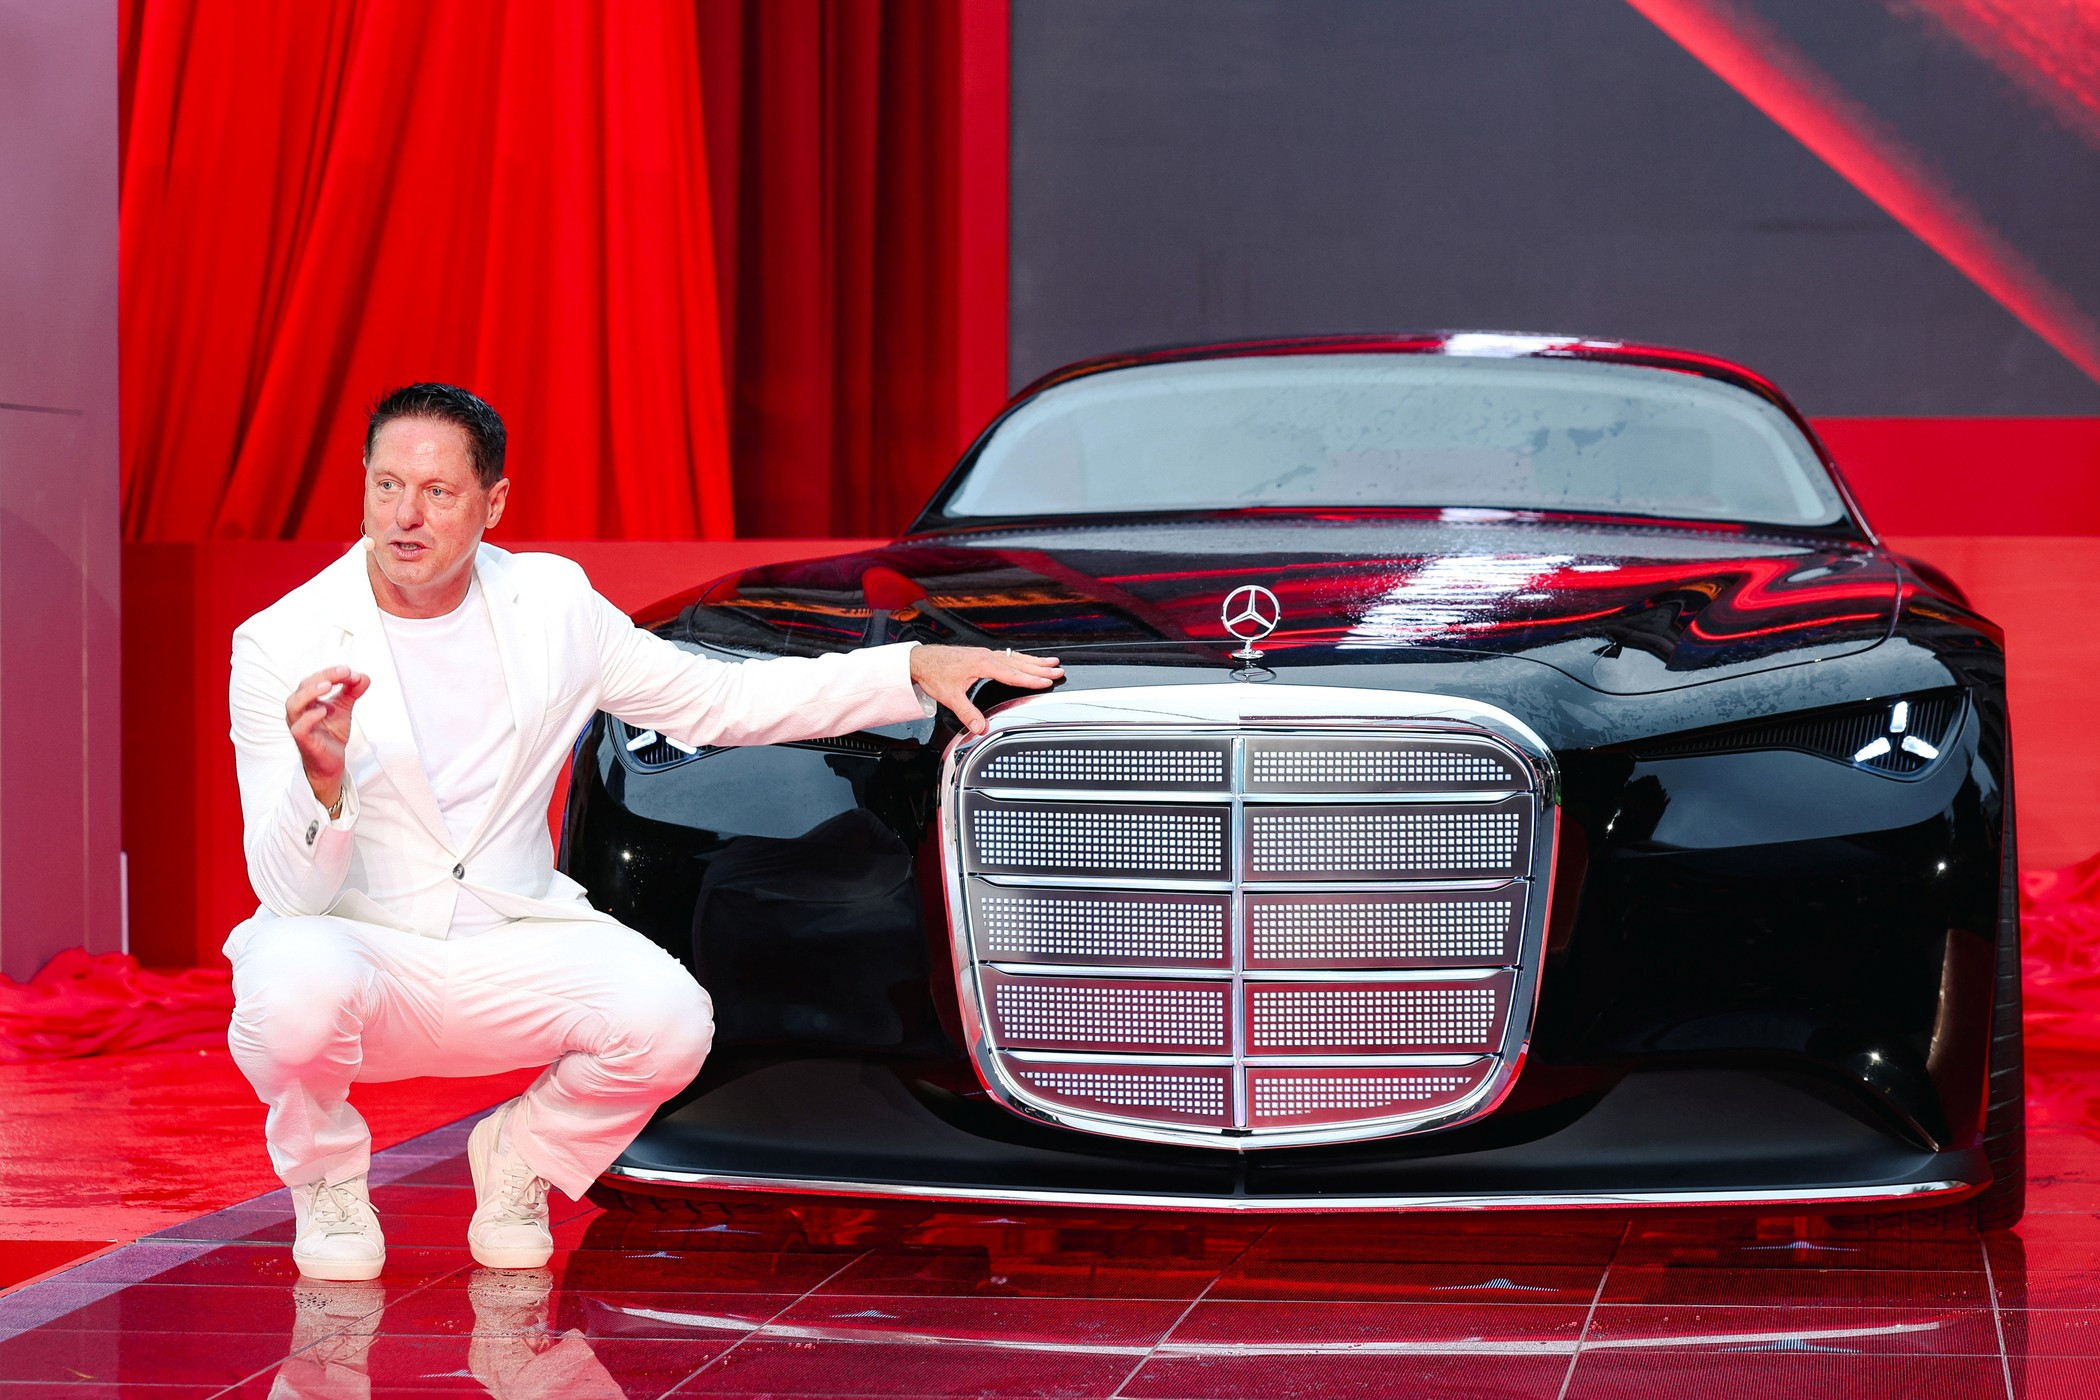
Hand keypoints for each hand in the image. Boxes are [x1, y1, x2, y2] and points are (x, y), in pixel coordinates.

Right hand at [286, 665, 370, 807]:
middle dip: (324, 677)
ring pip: (294, 704)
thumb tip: (363, 676)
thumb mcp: (344, 708)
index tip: (351, 672)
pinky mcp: (301, 739)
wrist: (331, 761)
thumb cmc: (331, 732)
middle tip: (344, 672)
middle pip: (304, 687)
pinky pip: (299, 727)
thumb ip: (352, 691)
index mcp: (307, 699)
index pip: (315, 680)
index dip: (332, 673)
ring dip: (310, 693)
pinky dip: (309, 717)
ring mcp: (298, 723)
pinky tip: (324, 710)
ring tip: (328, 686)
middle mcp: (299, 709)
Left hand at [909, 645, 1062, 735]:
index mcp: (982, 663)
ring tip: (1053, 662)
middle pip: (1019, 663)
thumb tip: (979, 727)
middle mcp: (986, 656)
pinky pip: (1008, 657)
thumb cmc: (934, 673)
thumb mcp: (949, 696)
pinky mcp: (982, 655)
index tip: (1047, 681)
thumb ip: (966, 712)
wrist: (920, 660)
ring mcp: (985, 654)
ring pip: (1015, 658)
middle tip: (1059, 670)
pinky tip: (1028, 662)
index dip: (1030, 679)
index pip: (1012, 673)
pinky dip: (1022, 659)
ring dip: (1034, 661)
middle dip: (1040, 668)